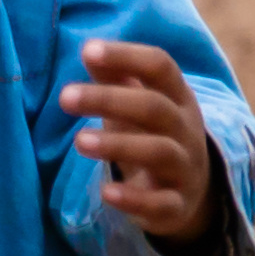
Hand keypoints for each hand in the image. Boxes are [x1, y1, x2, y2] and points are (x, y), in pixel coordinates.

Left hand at [63, 41, 223, 244]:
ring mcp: (184, 167)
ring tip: (78, 141)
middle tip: (64, 97)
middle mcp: (186, 129)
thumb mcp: (138, 103)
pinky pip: (161, 203)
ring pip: (159, 152)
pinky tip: (106, 193)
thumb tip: (88, 50)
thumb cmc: (152, 135)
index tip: (87, 51)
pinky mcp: (176, 205)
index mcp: (177, 96)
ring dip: (117, 145)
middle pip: (154, 107)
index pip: (160, 67)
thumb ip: (115, 77)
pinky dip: (134, 199)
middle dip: (109, 99)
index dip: (127, 56)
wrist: (190, 190)